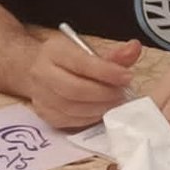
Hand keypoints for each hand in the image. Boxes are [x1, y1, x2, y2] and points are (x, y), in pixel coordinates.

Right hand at [25, 37, 141, 128]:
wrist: (35, 70)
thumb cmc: (67, 60)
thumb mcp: (87, 51)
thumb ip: (113, 54)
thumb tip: (134, 49)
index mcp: (54, 51)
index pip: (81, 63)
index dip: (107, 72)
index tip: (127, 76)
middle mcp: (42, 73)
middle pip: (75, 89)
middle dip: (104, 93)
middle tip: (122, 93)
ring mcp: (41, 96)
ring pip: (73, 108)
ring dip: (100, 108)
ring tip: (115, 102)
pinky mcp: (45, 114)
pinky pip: (70, 121)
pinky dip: (90, 117)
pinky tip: (101, 111)